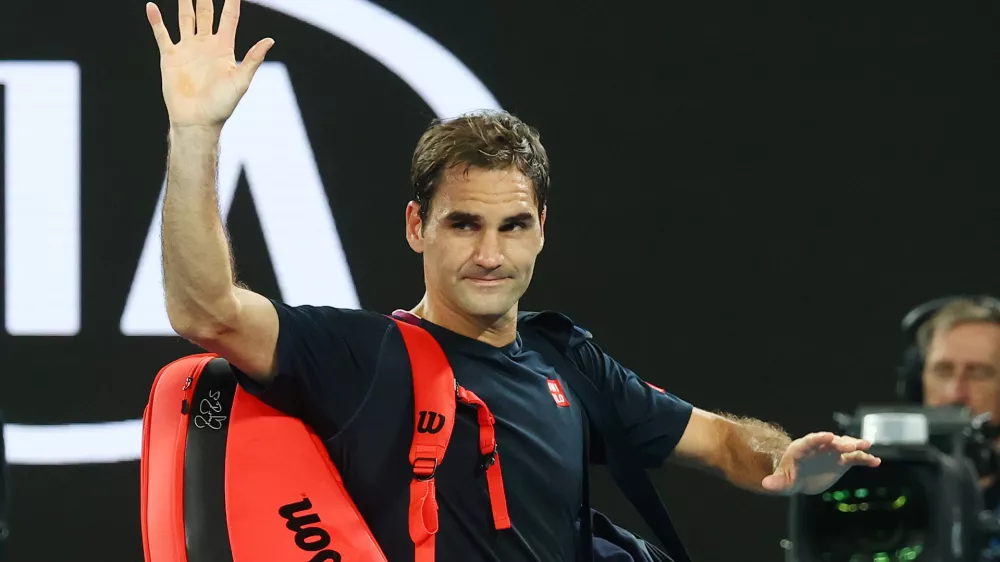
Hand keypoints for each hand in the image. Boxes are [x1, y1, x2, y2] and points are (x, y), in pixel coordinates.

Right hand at [146, 0, 273, 127]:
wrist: (197, 121)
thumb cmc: (222, 106)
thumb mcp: (241, 82)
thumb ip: (253, 59)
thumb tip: (270, 40)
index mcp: (224, 48)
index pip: (229, 18)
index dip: (231, 2)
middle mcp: (205, 45)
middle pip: (205, 13)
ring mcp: (187, 49)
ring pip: (185, 19)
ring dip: (184, 3)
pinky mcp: (170, 57)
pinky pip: (162, 34)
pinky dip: (156, 20)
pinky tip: (151, 6)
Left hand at [761, 432, 880, 494]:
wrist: (800, 479)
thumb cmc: (788, 478)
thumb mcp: (782, 482)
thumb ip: (776, 482)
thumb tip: (766, 485)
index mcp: (801, 449)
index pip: (809, 441)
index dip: (818, 438)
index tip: (828, 436)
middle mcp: (818, 447)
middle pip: (830, 442)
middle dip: (839, 442)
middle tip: (850, 445)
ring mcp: (832, 452)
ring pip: (844, 446)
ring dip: (855, 445)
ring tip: (866, 446)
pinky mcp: (842, 461)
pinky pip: (855, 458)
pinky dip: (865, 459)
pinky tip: (876, 461)